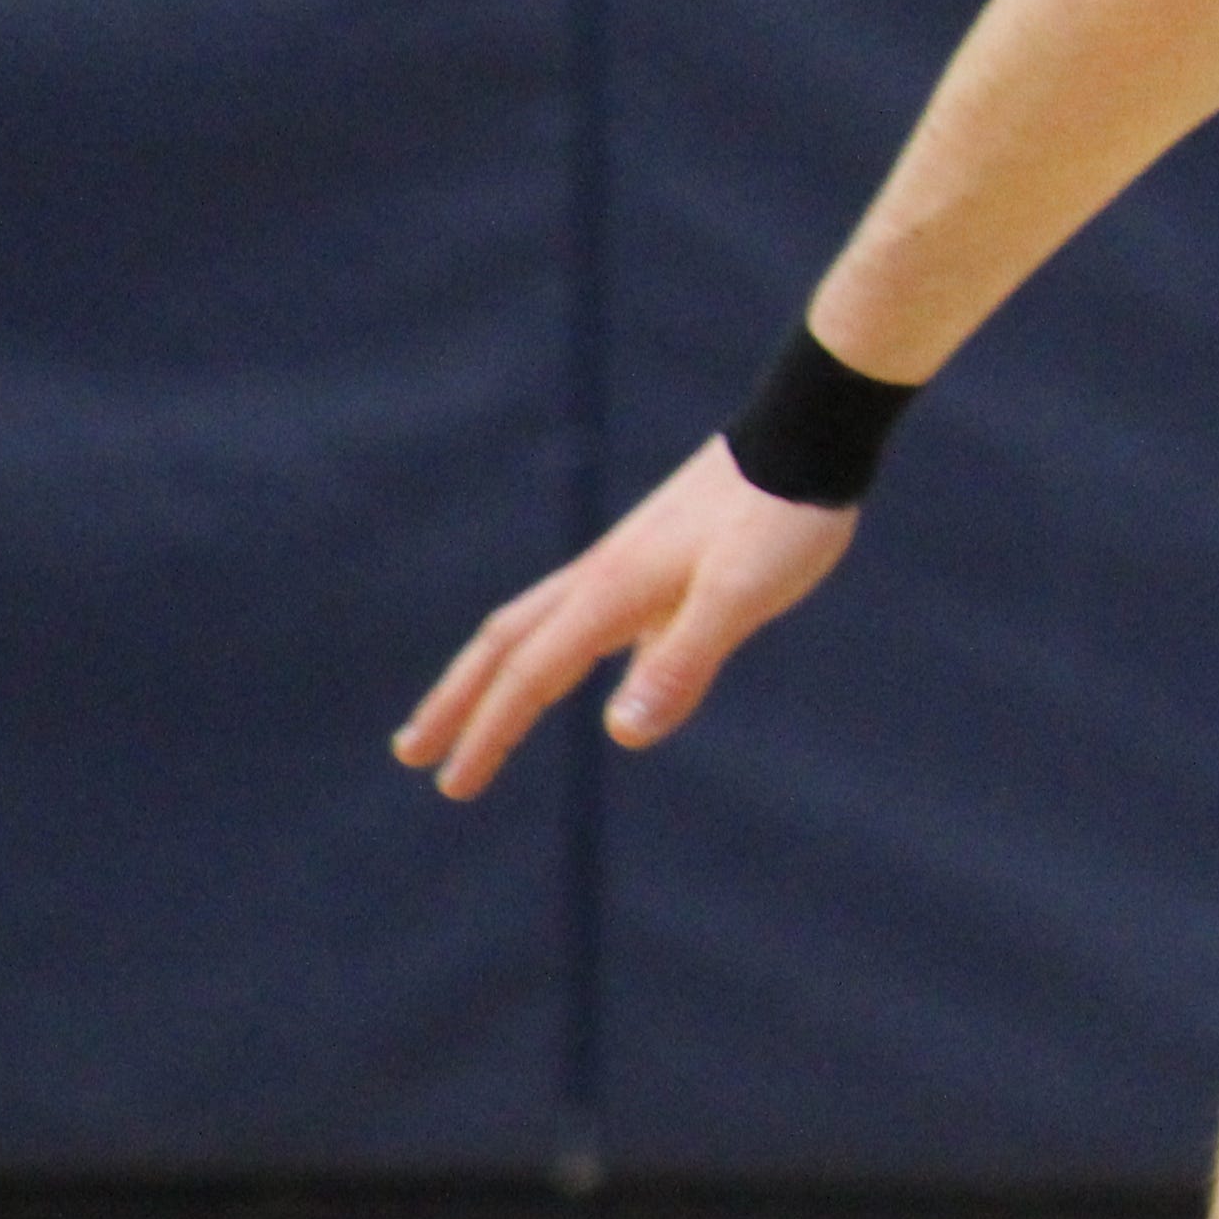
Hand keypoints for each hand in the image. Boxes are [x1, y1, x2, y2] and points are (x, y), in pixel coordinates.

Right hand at [392, 437, 855, 799]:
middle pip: (507, 645)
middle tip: (410, 753)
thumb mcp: (743, 594)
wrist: (807, 433)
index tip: (450, 785)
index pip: (530, 675)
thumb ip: (683, 660)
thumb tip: (618, 734)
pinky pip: (585, 619)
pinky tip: (571, 676)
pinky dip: (554, 653)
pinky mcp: (656, 559)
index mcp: (613, 592)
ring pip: (538, 626)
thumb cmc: (782, 516)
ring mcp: (627, 565)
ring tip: (469, 715)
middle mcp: (604, 577)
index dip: (489, 733)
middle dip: (457, 702)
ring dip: (496, 675)